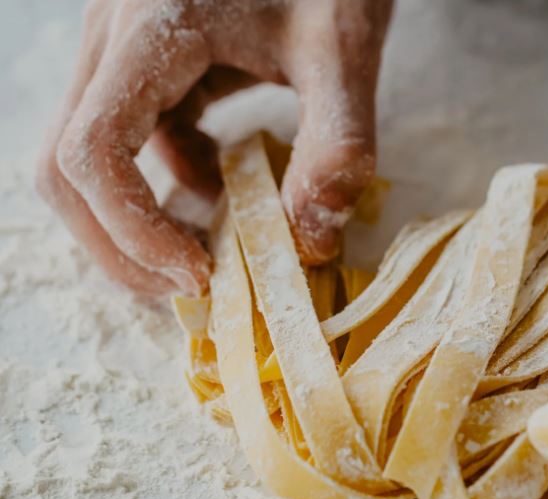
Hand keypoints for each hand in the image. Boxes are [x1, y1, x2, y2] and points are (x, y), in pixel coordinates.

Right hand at [36, 0, 392, 294]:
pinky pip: (128, 137)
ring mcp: (122, 49)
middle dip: (118, 243)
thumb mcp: (344, 48)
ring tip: (208, 254)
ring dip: (135, 219)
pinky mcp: (144, 62)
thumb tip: (312, 242)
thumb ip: (338, 143)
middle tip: (190, 285)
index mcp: (150, 28)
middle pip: (66, 166)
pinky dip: (166, 181)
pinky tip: (223, 190)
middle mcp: (114, 39)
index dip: (132, 231)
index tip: (200, 273)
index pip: (92, 152)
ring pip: (87, 156)